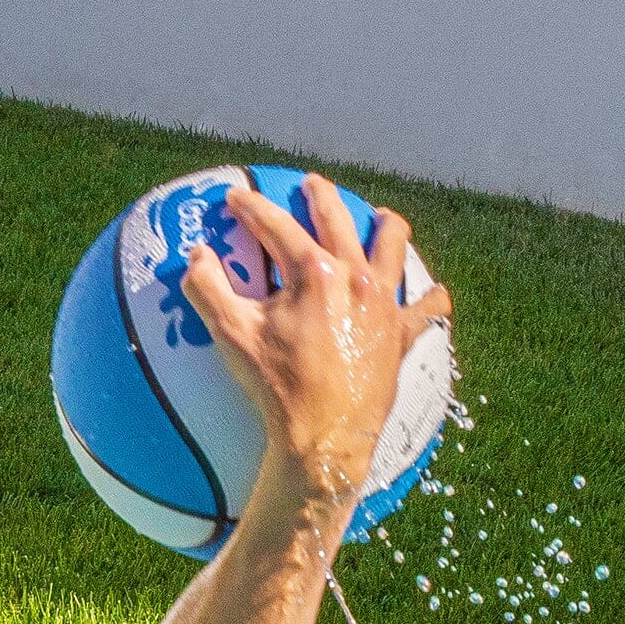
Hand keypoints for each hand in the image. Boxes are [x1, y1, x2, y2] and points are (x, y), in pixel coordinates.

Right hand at [181, 172, 451, 516]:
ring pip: (393, 244)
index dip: (251, 208)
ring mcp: (384, 304)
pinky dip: (427, 297)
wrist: (324, 437)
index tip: (235, 198)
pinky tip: (427, 293)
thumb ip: (208, 290)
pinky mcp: (401, 334)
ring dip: (384, 224)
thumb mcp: (231, 338)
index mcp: (313, 272)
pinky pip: (426, 308)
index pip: (276, 226)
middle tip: (309, 185)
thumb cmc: (276, 388)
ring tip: (378, 217)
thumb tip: (196, 255)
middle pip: (337, 219)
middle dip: (319, 196)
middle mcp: (356, 276)